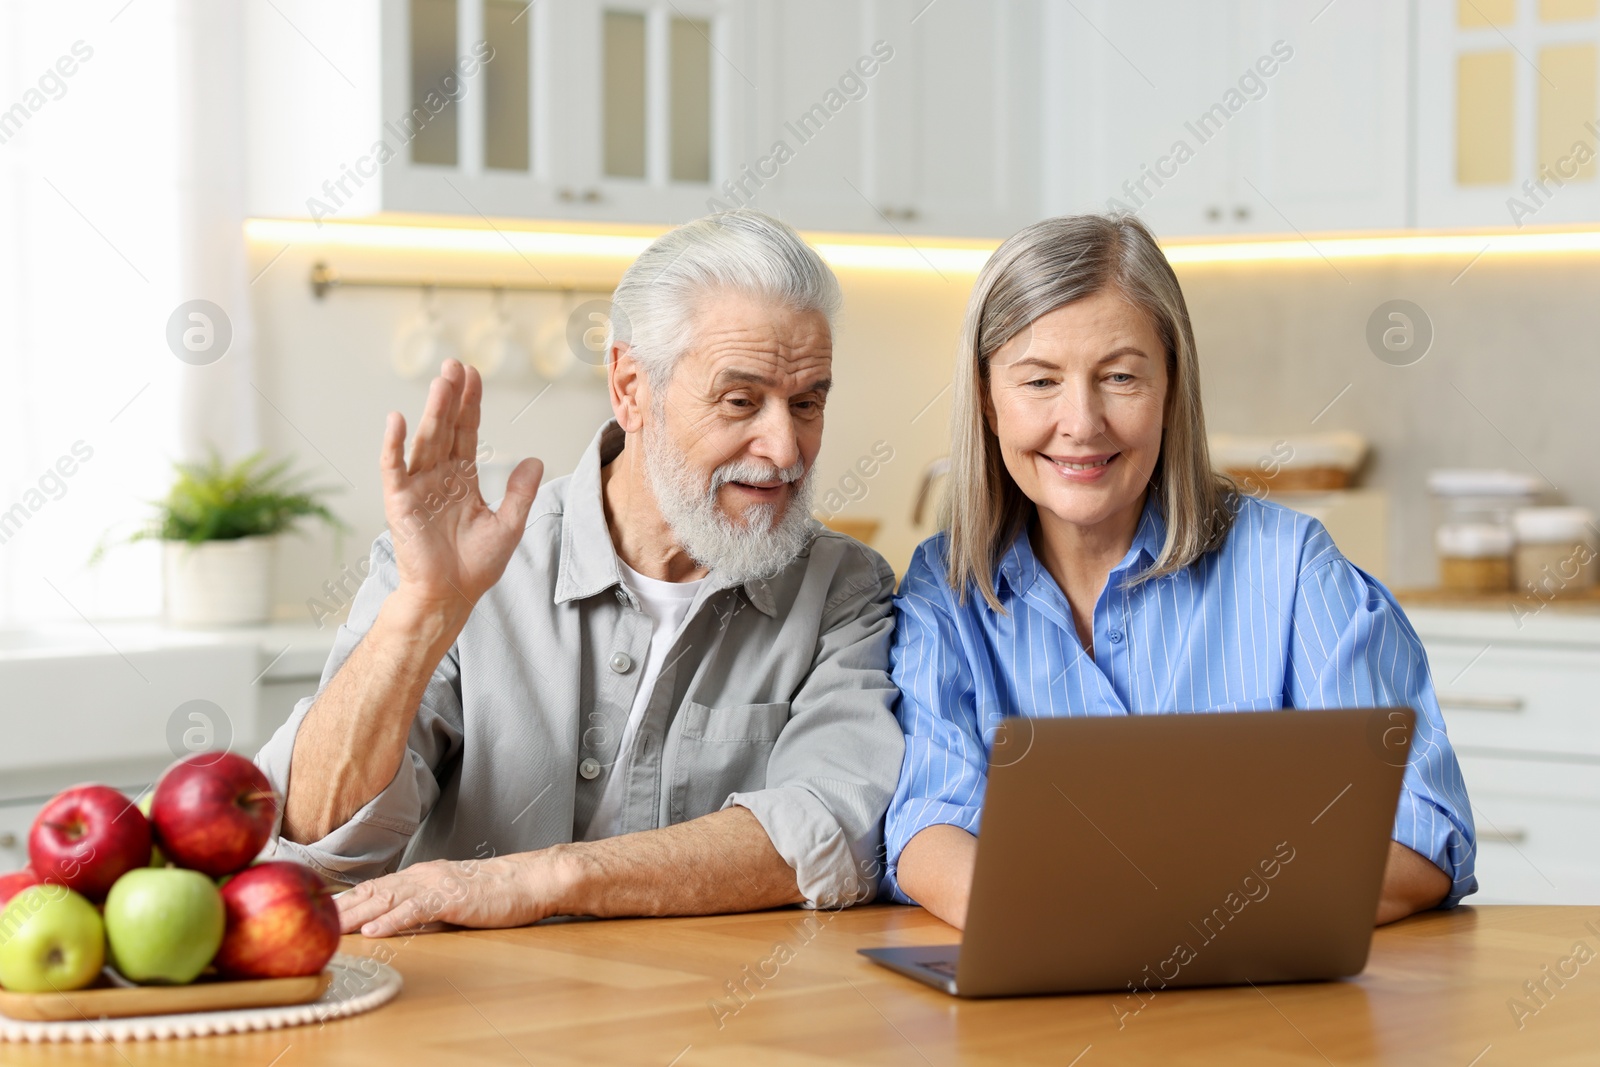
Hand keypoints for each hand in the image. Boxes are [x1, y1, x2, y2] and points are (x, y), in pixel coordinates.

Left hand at [336, 852, 576, 936]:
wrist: (531, 880)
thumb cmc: (498, 893)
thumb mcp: (452, 900)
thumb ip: (424, 908)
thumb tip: (397, 923)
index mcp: (421, 876)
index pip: (373, 888)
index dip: (343, 899)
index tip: (316, 910)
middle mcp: (423, 876)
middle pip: (371, 892)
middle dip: (338, 908)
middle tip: (306, 919)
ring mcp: (437, 885)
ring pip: (386, 898)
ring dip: (355, 915)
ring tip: (329, 927)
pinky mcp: (453, 897)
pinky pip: (417, 909)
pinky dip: (393, 919)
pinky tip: (374, 929)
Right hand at [381, 359, 542, 615]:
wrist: (450, 595)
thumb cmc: (476, 566)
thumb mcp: (508, 525)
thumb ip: (520, 492)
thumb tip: (535, 460)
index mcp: (463, 479)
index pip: (467, 432)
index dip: (470, 404)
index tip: (474, 375)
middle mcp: (439, 476)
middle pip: (446, 428)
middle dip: (451, 397)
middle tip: (455, 365)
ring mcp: (417, 487)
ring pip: (426, 440)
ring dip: (431, 411)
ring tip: (441, 382)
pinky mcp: (399, 501)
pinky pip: (394, 467)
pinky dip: (394, 444)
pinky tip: (398, 419)